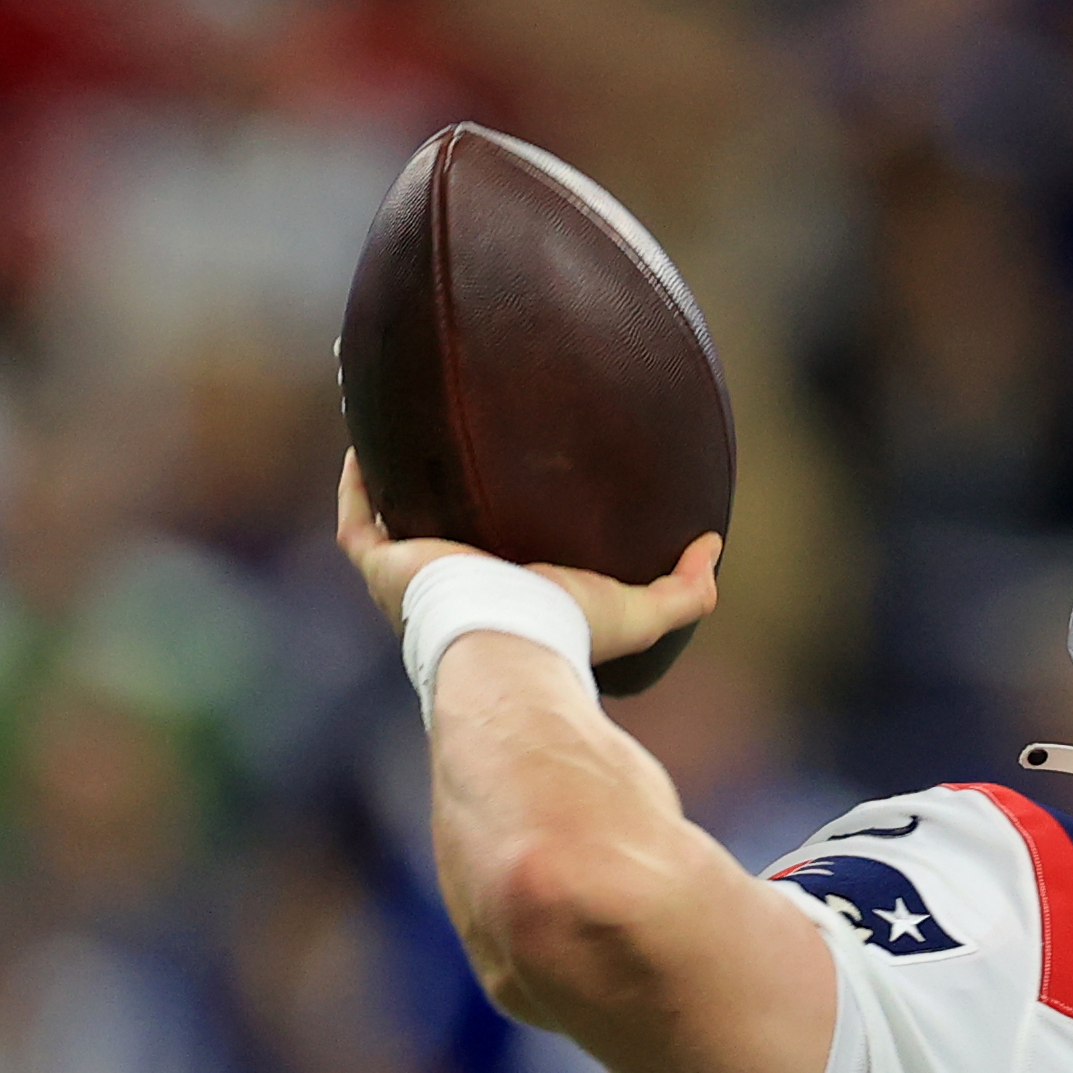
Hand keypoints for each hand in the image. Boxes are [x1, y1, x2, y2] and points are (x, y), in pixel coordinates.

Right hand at [333, 452, 718, 663]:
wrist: (512, 642)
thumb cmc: (569, 634)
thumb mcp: (639, 610)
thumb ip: (685, 589)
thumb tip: (714, 547)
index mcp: (498, 601)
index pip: (487, 567)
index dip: (488, 530)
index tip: (501, 485)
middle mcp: (447, 593)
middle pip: (434, 538)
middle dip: (433, 498)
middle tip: (445, 445)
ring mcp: (410, 579)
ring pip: (389, 522)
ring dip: (389, 482)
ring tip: (395, 430)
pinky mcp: (385, 564)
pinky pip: (358, 521)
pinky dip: (358, 483)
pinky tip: (365, 439)